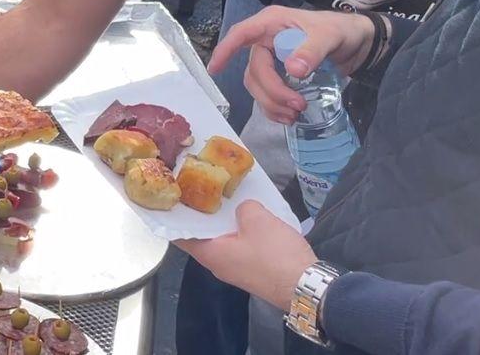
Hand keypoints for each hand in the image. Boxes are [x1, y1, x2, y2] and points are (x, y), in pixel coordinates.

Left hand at [175, 201, 317, 311]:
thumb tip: (244, 210)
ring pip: (223, 242)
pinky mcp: (253, 272)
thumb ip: (244, 208)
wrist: (307, 287)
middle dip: (202, 215)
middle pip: (202, 237)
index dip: (175, 216)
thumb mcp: (257, 219)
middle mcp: (217, 265)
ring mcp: (236, 271)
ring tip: (227, 200)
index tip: (173, 199)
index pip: (179, 235)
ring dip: (225, 224)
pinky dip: (241, 233)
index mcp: (209, 254)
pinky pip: (240, 248)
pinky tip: (250, 218)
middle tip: (200, 192)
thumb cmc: (275, 255)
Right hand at [208, 6, 374, 123]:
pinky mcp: (280, 76)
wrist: (359, 45)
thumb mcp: (330, 36)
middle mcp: (266, 41)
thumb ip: (312, 50)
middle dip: (271, 91)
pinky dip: (273, 109)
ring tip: (295, 114)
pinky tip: (288, 117)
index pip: (241, 35)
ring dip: (272, 103)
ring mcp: (272, 59)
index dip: (225, 51)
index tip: (214, 70)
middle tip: (297, 105)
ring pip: (257, 86)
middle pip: (254, 70)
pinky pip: (266, 95)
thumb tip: (293, 70)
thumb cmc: (342, 31)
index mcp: (272, 24)